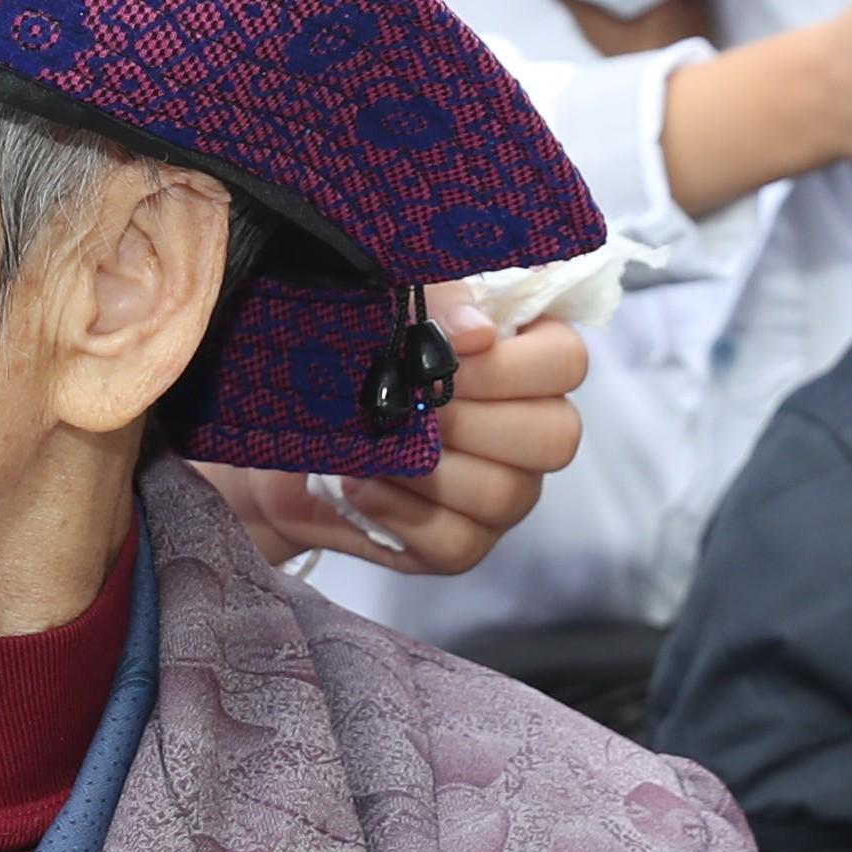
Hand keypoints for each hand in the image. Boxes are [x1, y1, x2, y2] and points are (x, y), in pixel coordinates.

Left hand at [197, 300, 583, 576]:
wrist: (285, 430)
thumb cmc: (346, 360)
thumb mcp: (383, 312)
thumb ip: (434, 306)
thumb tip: (475, 331)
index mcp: (524, 363)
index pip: (567, 360)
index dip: (513, 363)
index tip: (447, 355)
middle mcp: (529, 432)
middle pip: (555, 436)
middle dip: (471, 420)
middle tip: (409, 405)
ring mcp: (503, 495)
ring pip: (504, 494)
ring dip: (428, 468)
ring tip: (376, 446)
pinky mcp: (461, 546)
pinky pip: (458, 542)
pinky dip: (401, 512)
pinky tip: (363, 485)